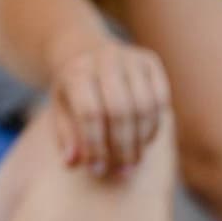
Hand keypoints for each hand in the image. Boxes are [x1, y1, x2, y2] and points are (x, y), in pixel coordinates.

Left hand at [48, 40, 170, 176]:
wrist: (84, 49)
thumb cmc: (72, 90)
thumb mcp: (60, 110)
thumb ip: (66, 137)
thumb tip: (72, 162)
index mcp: (77, 70)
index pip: (90, 113)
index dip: (95, 146)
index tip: (96, 169)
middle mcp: (105, 59)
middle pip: (120, 111)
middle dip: (122, 147)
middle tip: (121, 171)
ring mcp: (130, 58)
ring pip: (144, 107)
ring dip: (140, 140)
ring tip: (132, 162)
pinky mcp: (150, 62)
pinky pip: (160, 100)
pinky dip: (154, 126)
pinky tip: (143, 142)